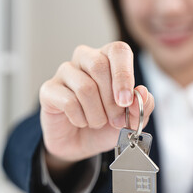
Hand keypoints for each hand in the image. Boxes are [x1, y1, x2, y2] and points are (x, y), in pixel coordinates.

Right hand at [39, 42, 153, 173]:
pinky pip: (68, 102)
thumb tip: (142, 92)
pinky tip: (81, 122)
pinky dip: (80, 118)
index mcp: (109, 59)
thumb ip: (143, 106)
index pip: (118, 50)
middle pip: (99, 66)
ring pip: (85, 87)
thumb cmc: (108, 124)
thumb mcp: (133, 119)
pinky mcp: (49, 89)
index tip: (126, 101)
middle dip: (111, 101)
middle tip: (116, 120)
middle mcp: (86, 59)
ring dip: (97, 114)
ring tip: (98, 123)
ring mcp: (65, 72)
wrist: (83, 143)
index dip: (124, 75)